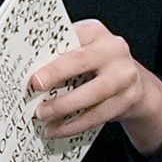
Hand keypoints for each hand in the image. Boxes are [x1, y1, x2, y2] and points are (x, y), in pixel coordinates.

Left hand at [30, 19, 161, 153]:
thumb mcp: (82, 49)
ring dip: (63, 107)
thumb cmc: (96, 63)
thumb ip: (61, 55)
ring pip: (92, 94)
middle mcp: (113, 49)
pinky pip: (98, 115)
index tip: (34, 73)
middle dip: (56, 75)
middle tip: (35, 88)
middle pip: (81, 62)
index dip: (52, 54)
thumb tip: (27, 70)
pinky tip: (57, 129)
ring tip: (42, 115)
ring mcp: (125, 75)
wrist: (134, 82)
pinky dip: (75, 124)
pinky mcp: (128, 99)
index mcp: (95, 31)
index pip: (71, 38)